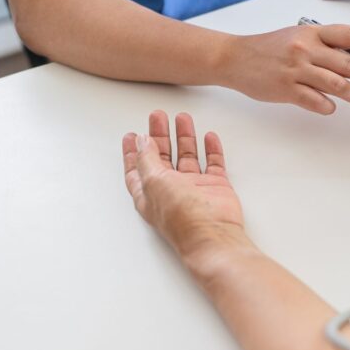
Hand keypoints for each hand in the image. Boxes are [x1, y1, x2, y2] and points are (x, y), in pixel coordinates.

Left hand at [123, 110, 248, 260]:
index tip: (132, 135)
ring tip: (183, 119)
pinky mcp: (216, 188)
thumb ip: (148, 158)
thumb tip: (143, 141)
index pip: (137, 168)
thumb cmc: (182, 216)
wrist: (214, 233)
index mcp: (150, 192)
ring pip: (188, 157)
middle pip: (163, 157)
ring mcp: (195, 188)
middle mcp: (171, 190)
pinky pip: (214, 164)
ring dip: (185, 137)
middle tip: (158, 117)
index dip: (133, 151)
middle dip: (159, 136)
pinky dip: (212, 149)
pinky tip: (209, 137)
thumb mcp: (154, 181)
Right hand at [223, 24, 349, 114]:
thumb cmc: (271, 48)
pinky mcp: (286, 89)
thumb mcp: (301, 37)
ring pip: (338, 85)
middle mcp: (307, 48)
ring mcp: (296, 69)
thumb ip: (328, 46)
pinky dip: (328, 106)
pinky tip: (333, 107)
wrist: (235, 57)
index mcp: (314, 32)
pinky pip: (316, 101)